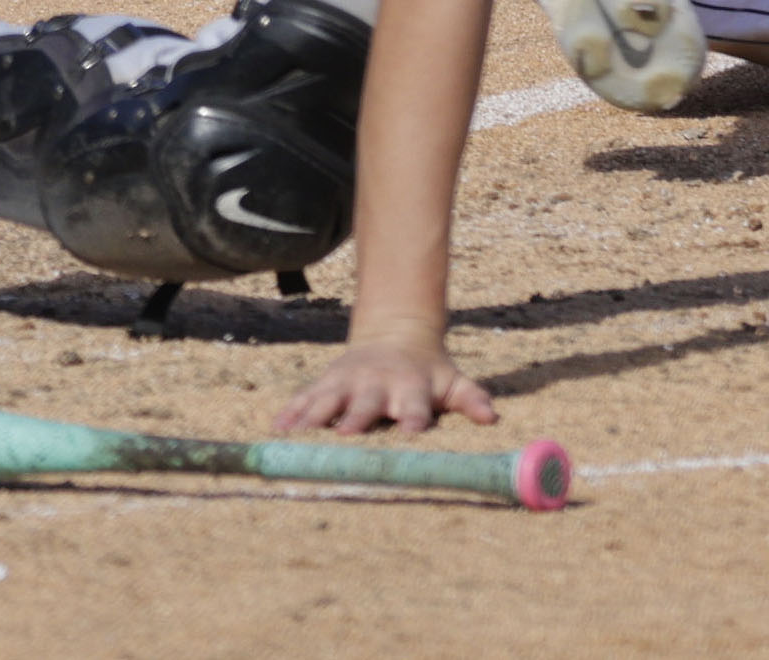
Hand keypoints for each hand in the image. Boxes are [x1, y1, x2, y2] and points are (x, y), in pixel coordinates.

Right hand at [274, 333, 495, 436]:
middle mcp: (376, 383)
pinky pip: (305, 397)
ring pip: (328, 399)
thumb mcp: (451, 380)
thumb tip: (492, 416)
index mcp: (409, 387)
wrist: (395, 333)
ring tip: (297, 436)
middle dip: (356, 418)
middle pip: (365, 403)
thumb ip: (471, 398)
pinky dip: (291, 412)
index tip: (411, 432)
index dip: (413, 418)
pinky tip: (276, 429)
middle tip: (346, 436)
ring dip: (313, 417)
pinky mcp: (326, 382)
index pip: (413, 405)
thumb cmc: (426, 371)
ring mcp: (347, 382)